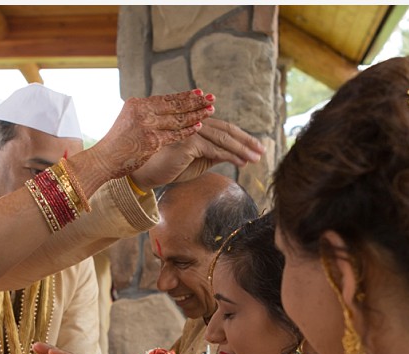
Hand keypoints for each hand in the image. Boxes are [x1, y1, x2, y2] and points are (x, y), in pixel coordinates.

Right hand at [89, 90, 214, 179]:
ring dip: (196, 114)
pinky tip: (200, 126)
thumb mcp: (129, 122)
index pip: (166, 98)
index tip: (200, 92)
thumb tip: (163, 111)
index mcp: (137, 104)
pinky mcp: (151, 141)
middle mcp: (142, 111)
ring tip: (210, 110)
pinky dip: (189, 130)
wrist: (104, 160)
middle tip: (212, 98)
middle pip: (175, 105)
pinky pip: (175, 134)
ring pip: (178, 119)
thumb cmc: (117, 145)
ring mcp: (147, 126)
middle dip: (195, 101)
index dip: (185, 95)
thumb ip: (145, 115)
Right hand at [129, 118, 265, 189]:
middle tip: (262, 150)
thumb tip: (234, 154)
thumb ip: (214, 154)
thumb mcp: (198, 162)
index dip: (242, 136)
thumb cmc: (170, 168)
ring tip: (256, 158)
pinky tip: (242, 163)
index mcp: (196, 124)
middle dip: (247, 141)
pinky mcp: (188, 142)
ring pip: (223, 139)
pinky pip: (215, 149)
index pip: (223, 128)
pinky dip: (231, 156)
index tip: (256, 147)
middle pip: (226, 130)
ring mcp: (190, 130)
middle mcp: (194, 123)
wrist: (146, 174)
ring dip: (242, 149)